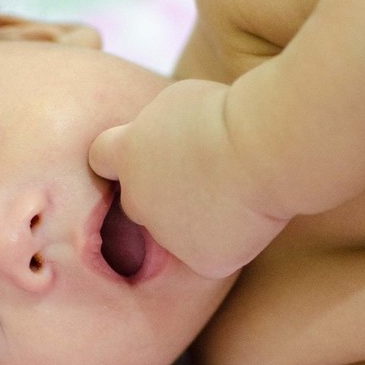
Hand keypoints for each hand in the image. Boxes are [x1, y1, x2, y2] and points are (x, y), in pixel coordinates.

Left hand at [89, 79, 285, 278]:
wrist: (262, 149)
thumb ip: (160, 131)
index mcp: (127, 153)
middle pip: (140, 201)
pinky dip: (231, 239)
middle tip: (204, 176)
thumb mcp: (178, 102)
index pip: (102, 158)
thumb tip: (164, 146)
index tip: (143, 154)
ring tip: (237, 190)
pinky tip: (251, 217)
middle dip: (163, 194)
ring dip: (199, 216)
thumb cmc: (228, 114)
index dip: (123, 158)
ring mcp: (167, 236)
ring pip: (180, 230)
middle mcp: (137, 200)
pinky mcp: (201, 261)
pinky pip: (213, 253)